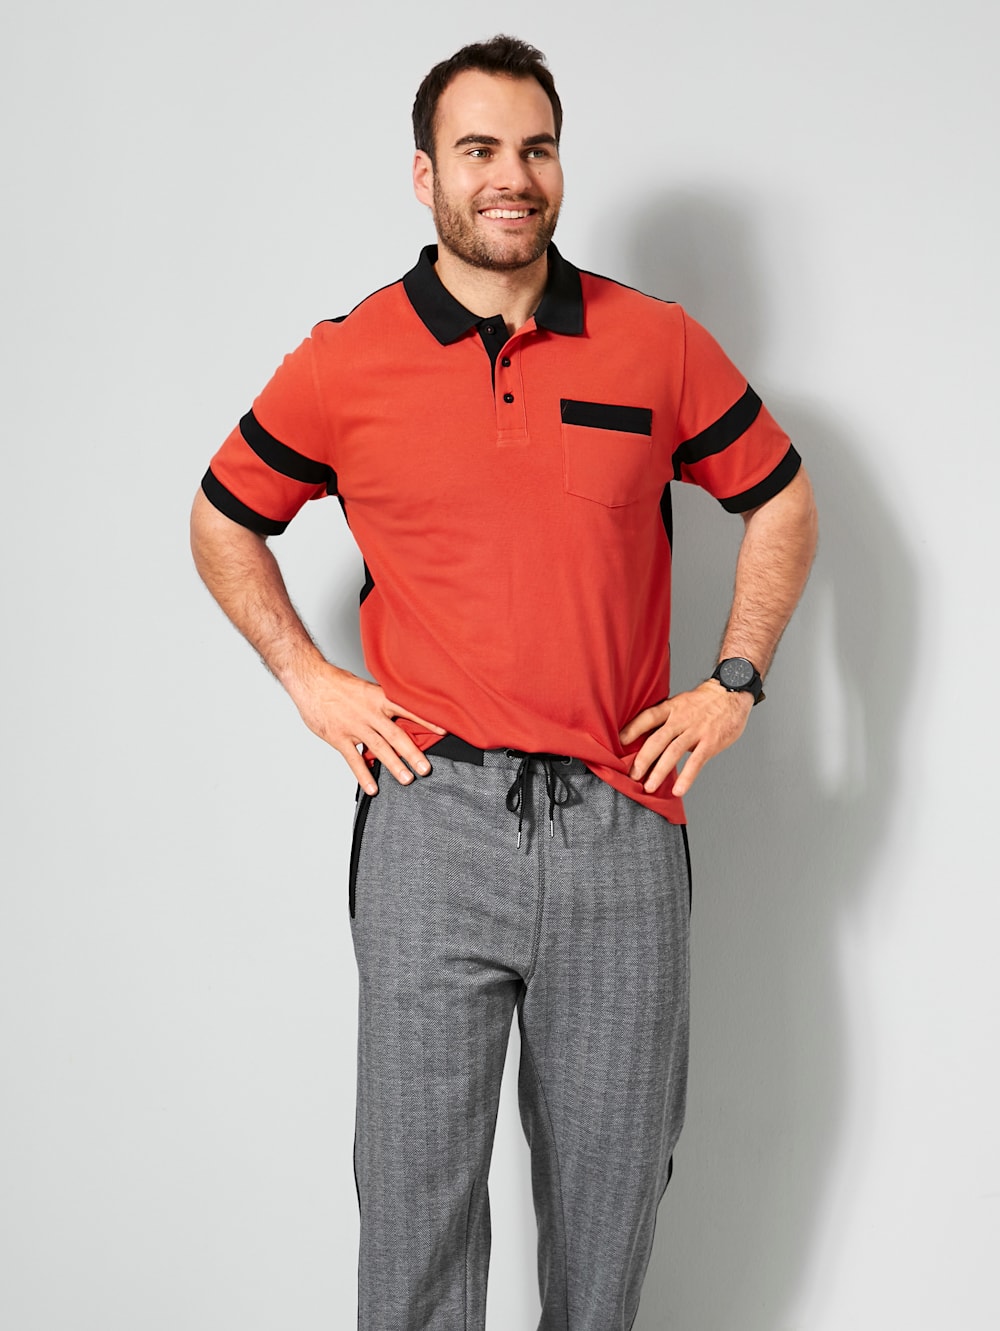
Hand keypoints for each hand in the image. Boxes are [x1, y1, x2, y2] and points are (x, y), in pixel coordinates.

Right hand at [287, 662, 444, 794]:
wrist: (310, 680)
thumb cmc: (337, 682)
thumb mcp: (364, 687)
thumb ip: (380, 701)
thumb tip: (398, 710)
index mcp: (378, 698)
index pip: (408, 709)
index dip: (427, 721)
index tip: (444, 731)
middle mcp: (370, 713)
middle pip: (396, 736)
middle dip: (413, 753)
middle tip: (426, 769)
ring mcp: (355, 727)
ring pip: (378, 749)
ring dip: (394, 766)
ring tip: (407, 779)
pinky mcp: (339, 738)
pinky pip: (354, 760)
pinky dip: (363, 775)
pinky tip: (373, 788)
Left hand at [618, 681, 753, 796]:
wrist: (732, 692)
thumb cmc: (704, 701)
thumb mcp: (681, 703)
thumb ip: (667, 719)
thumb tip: (648, 736)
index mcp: (672, 707)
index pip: (648, 717)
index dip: (632, 729)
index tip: (619, 742)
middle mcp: (681, 719)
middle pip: (657, 740)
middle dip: (642, 759)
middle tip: (632, 775)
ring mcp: (696, 731)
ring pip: (673, 753)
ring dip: (659, 771)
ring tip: (649, 787)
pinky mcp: (710, 742)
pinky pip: (696, 762)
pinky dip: (687, 777)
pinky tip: (678, 790)